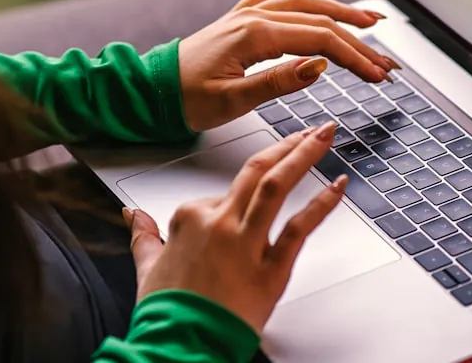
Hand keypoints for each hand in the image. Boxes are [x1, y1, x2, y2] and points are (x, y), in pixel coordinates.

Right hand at [125, 121, 345, 334]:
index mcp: (190, 217)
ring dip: (304, 155)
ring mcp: (246, 242)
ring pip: (277, 186)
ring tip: (324, 137)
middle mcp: (220, 223)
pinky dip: (322, 204)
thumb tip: (133, 216)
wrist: (180, 345)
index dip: (236, 200)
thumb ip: (143, 235)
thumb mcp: (146, 266)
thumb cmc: (167, 313)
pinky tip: (338, 186)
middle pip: (257, 170)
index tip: (250, 201)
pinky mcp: (270, 267)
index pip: (221, 194)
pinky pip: (299, 228)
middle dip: (288, 144)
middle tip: (311, 130)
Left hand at [177, 0, 399, 131]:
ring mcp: (248, 14)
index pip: (320, 42)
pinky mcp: (242, 19)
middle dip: (358, 40)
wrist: (152, 90)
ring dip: (341, 10)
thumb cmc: (186, 99)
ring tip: (371, 19)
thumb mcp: (232, 100)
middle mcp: (254, 17)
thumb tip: (319, 66)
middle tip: (385, 61)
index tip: (377, 75)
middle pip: (320, 21)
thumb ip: (278, 82)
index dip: (354, 58)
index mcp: (255, 35)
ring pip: (305, 3)